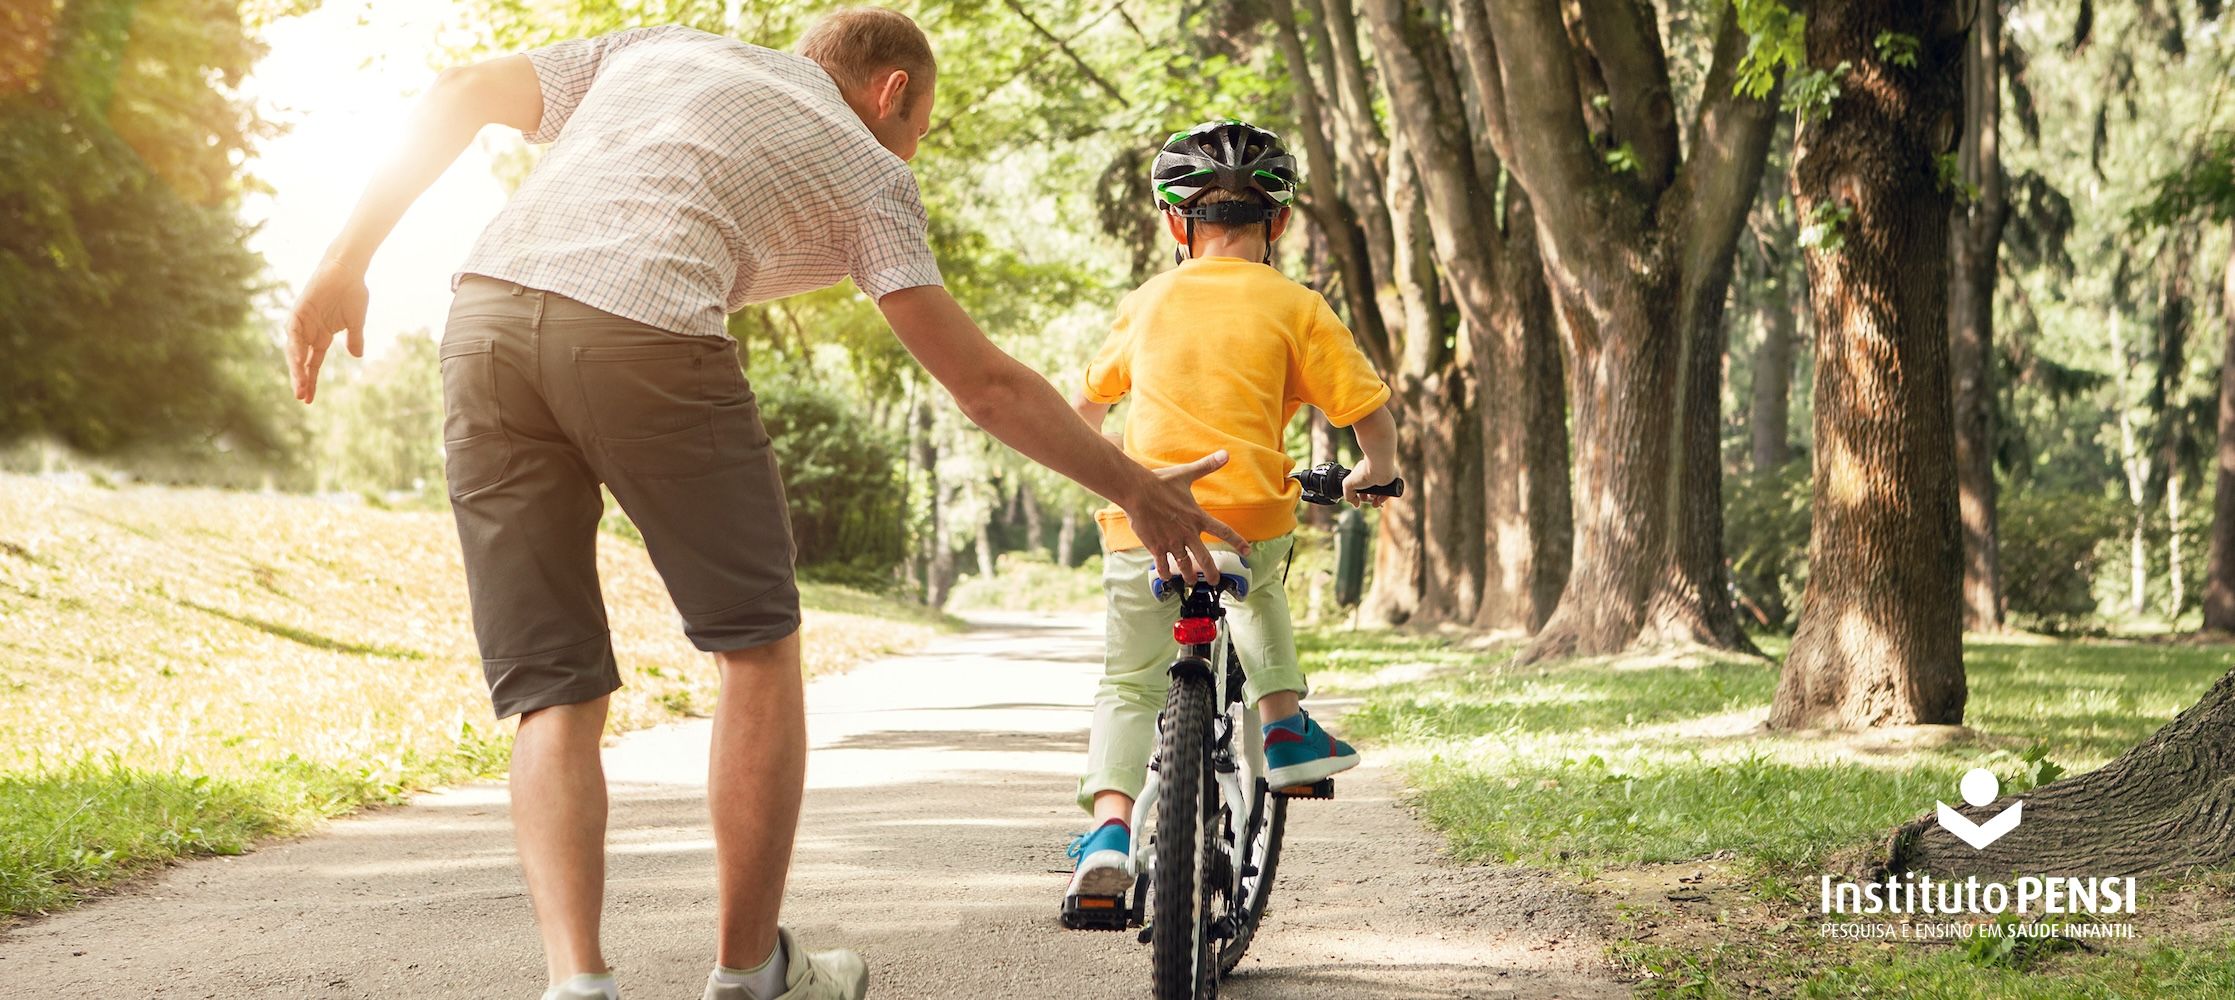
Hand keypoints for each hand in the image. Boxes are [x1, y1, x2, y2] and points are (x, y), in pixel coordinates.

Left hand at [287, 259, 368, 402]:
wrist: (348, 270)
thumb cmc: (353, 292)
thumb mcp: (355, 322)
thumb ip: (355, 339)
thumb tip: (356, 356)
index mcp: (321, 336)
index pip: (313, 364)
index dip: (311, 381)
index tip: (309, 400)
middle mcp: (308, 331)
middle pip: (301, 360)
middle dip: (301, 379)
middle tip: (301, 398)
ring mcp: (302, 322)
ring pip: (295, 350)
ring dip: (296, 368)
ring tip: (299, 386)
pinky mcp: (299, 311)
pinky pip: (293, 332)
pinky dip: (294, 347)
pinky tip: (297, 361)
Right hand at [1118, 450, 1250, 581]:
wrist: (1137, 491)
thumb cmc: (1161, 482)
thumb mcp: (1186, 473)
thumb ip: (1207, 466)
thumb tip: (1226, 453)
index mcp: (1197, 517)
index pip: (1223, 531)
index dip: (1237, 541)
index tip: (1247, 550)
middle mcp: (1187, 533)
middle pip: (1204, 558)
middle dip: (1211, 572)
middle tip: (1214, 581)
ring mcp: (1172, 542)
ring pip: (1184, 565)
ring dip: (1188, 575)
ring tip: (1190, 581)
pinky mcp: (1156, 547)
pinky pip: (1162, 565)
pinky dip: (1164, 573)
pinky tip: (1165, 578)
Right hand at [1342, 456, 1398, 507]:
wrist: (1379, 469)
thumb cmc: (1363, 473)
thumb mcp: (1348, 485)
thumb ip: (1348, 496)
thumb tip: (1356, 505)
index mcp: (1364, 472)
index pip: (1362, 486)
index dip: (1360, 495)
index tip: (1359, 499)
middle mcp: (1374, 474)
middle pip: (1372, 490)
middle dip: (1369, 498)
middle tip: (1367, 500)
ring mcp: (1384, 477)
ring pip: (1381, 492)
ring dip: (1377, 500)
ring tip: (1375, 503)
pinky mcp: (1393, 480)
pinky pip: (1390, 491)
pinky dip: (1385, 497)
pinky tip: (1380, 500)